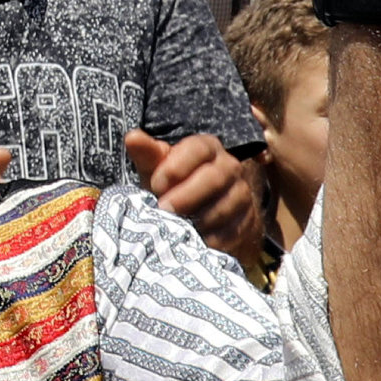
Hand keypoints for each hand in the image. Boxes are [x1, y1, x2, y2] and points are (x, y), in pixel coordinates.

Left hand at [127, 129, 257, 253]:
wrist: (200, 214)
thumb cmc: (173, 185)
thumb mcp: (157, 168)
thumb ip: (146, 153)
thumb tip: (131, 138)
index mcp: (207, 148)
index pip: (198, 149)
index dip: (177, 166)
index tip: (156, 185)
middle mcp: (229, 167)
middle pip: (214, 177)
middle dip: (187, 195)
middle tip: (164, 210)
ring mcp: (242, 194)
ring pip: (227, 204)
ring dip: (200, 219)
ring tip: (177, 228)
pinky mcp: (248, 220)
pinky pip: (235, 230)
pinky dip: (214, 239)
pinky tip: (196, 243)